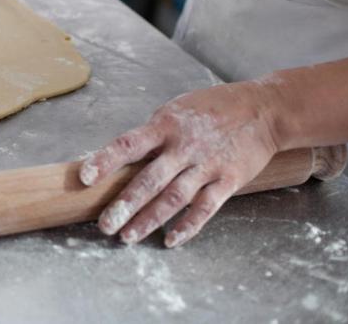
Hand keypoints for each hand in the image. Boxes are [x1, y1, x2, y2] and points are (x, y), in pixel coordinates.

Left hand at [78, 80, 281, 247]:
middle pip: (149, 179)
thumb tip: (122, 158)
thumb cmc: (212, 108)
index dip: (105, 160)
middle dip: (125, 204)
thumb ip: (152, 135)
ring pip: (174, 198)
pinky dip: (188, 225)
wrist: (263, 110)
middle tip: (105, 225)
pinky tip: (170, 239)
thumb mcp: (176, 111)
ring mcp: (207, 165)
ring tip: (128, 237)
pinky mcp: (228, 180)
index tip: (84, 177)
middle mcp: (184, 147)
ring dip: (149, 220)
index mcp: (165, 126)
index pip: (128, 144)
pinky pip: (205, 207)